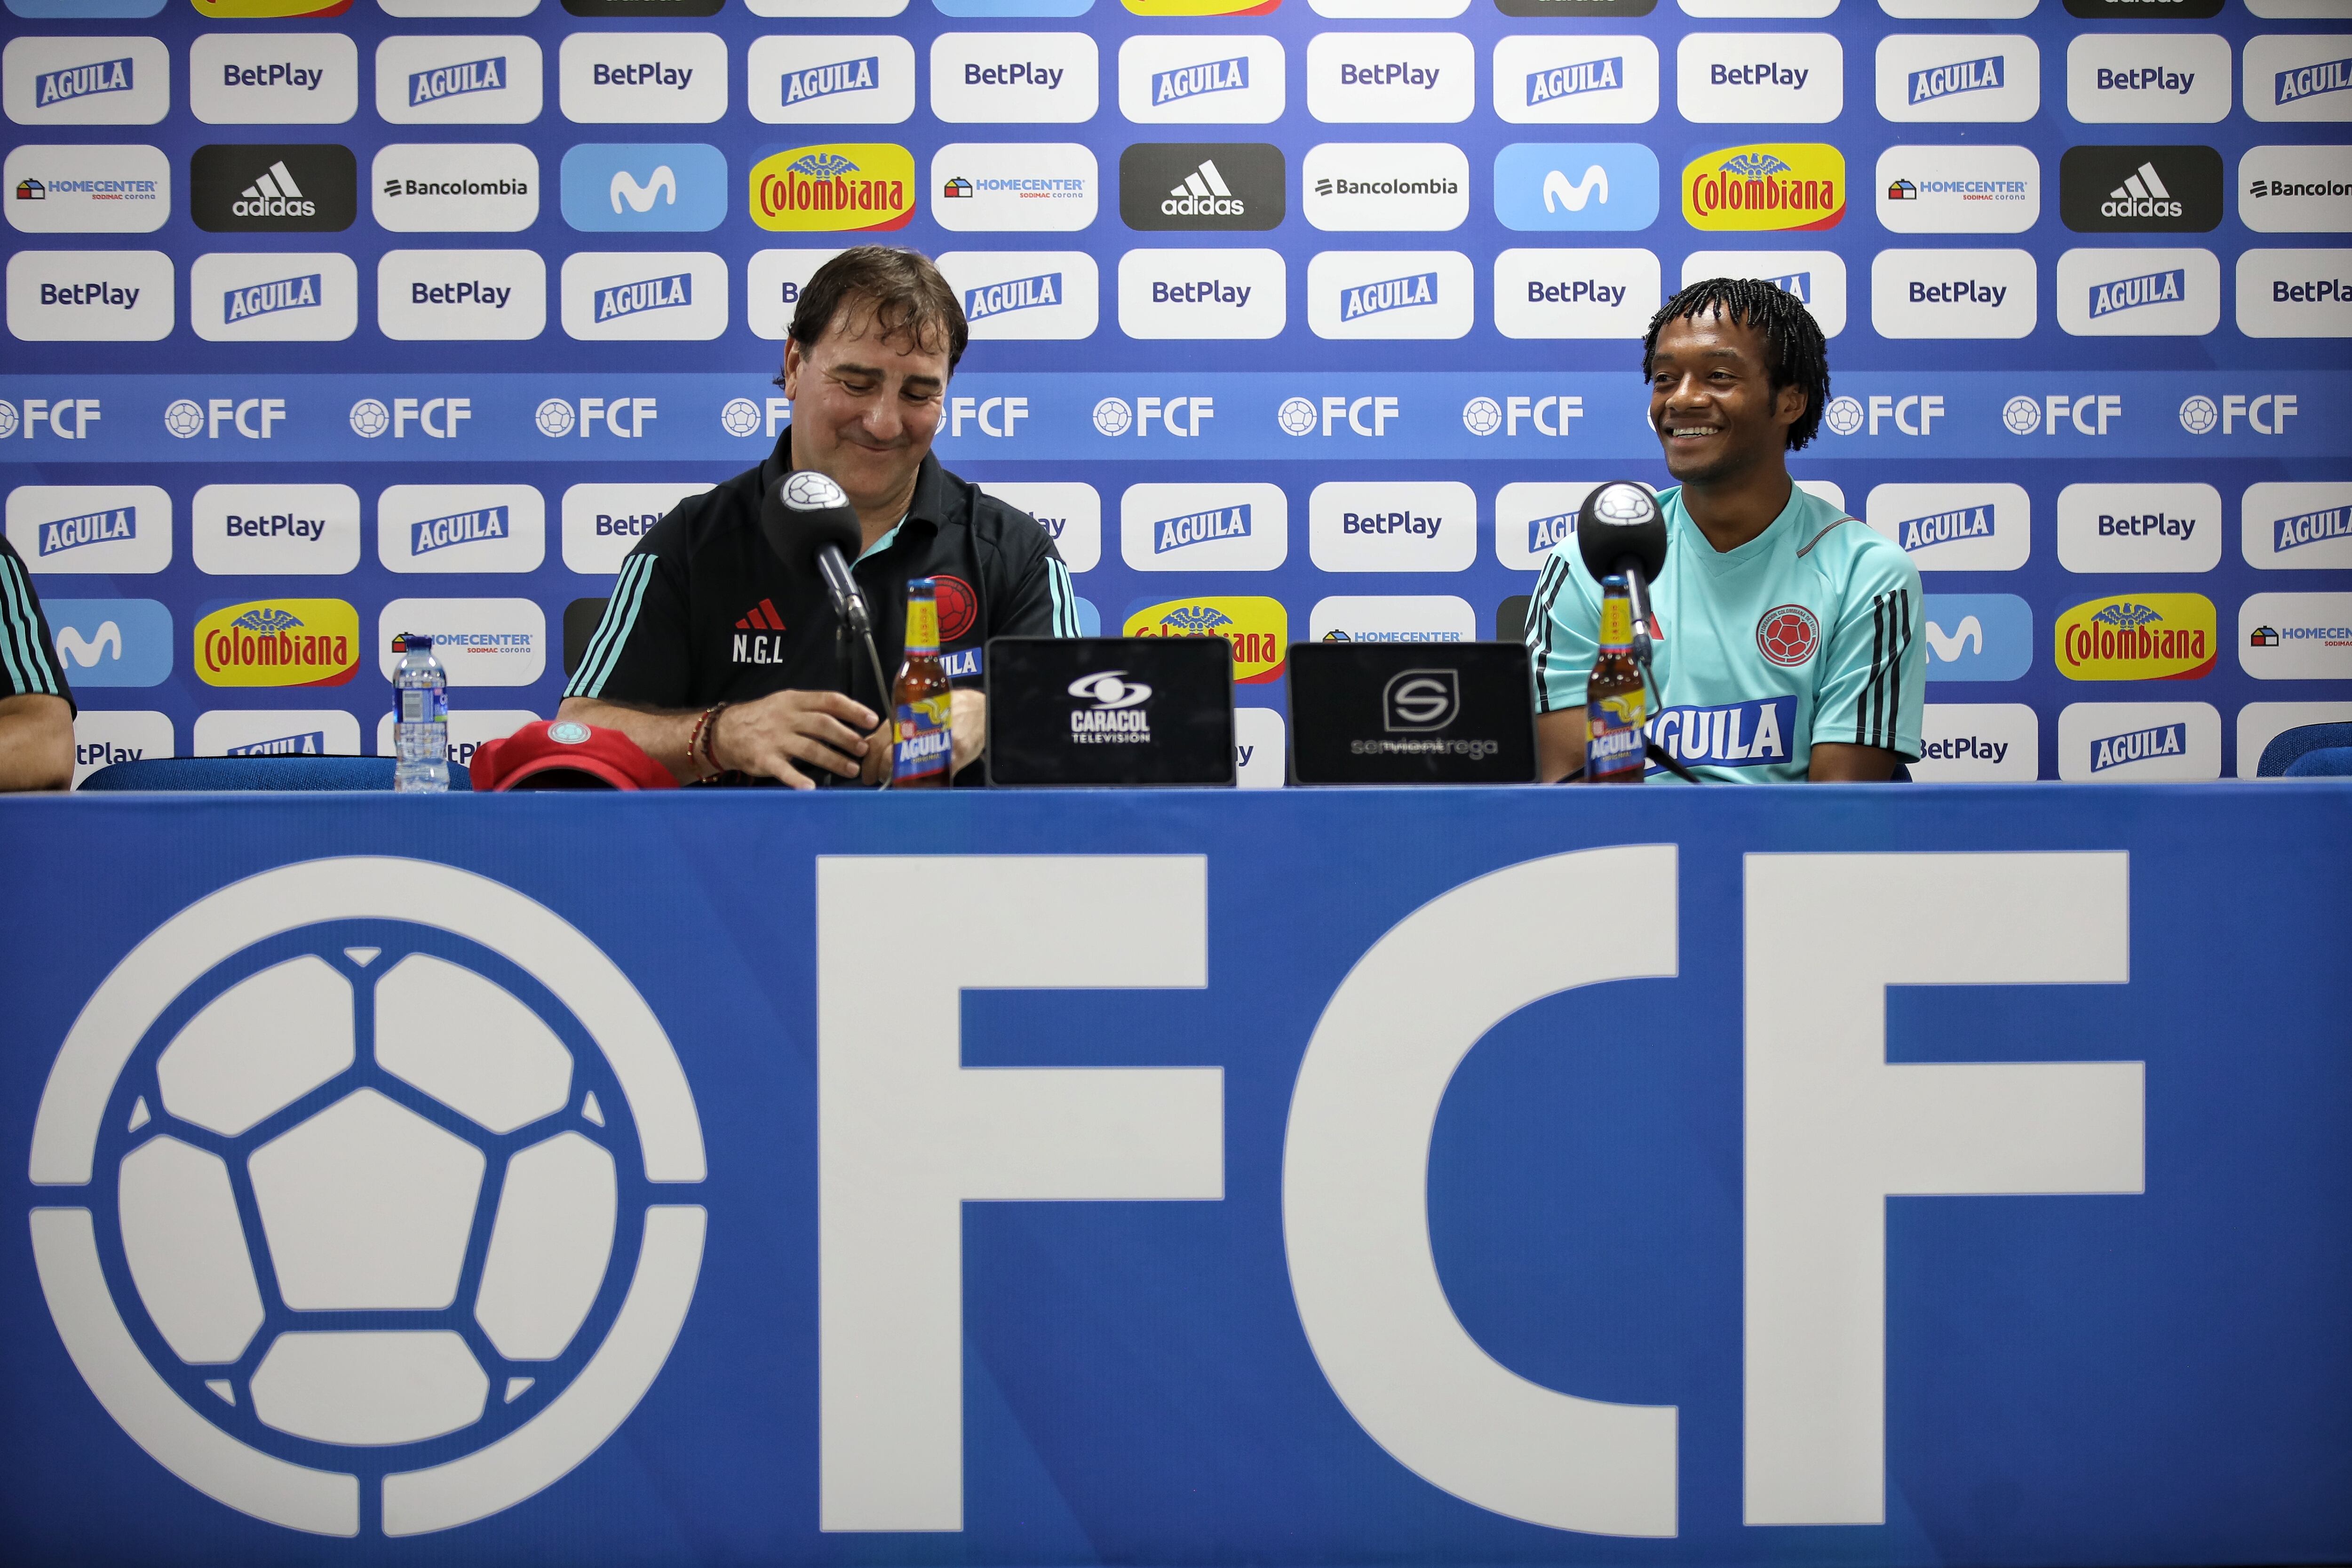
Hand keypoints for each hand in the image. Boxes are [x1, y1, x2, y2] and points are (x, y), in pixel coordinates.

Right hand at [710, 690, 877, 788]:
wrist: (726, 731)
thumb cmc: (765, 718)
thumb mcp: (787, 703)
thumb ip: (814, 710)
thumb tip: (850, 721)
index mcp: (794, 700)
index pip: (829, 700)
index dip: (853, 710)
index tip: (872, 720)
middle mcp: (786, 717)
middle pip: (823, 725)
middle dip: (847, 738)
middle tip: (864, 749)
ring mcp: (774, 738)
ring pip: (810, 748)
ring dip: (834, 760)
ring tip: (852, 770)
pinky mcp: (763, 758)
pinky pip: (783, 770)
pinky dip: (797, 779)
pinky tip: (811, 787)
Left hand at [857, 689, 985, 783]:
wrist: (979, 708)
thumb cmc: (945, 711)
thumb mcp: (917, 712)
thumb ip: (896, 728)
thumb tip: (869, 747)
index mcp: (905, 715)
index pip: (877, 742)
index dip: (870, 763)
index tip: (867, 776)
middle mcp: (918, 728)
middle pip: (890, 759)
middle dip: (884, 774)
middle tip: (885, 780)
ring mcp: (936, 742)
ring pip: (909, 770)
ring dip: (902, 781)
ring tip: (903, 783)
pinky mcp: (954, 754)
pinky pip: (934, 776)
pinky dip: (925, 785)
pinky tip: (923, 786)